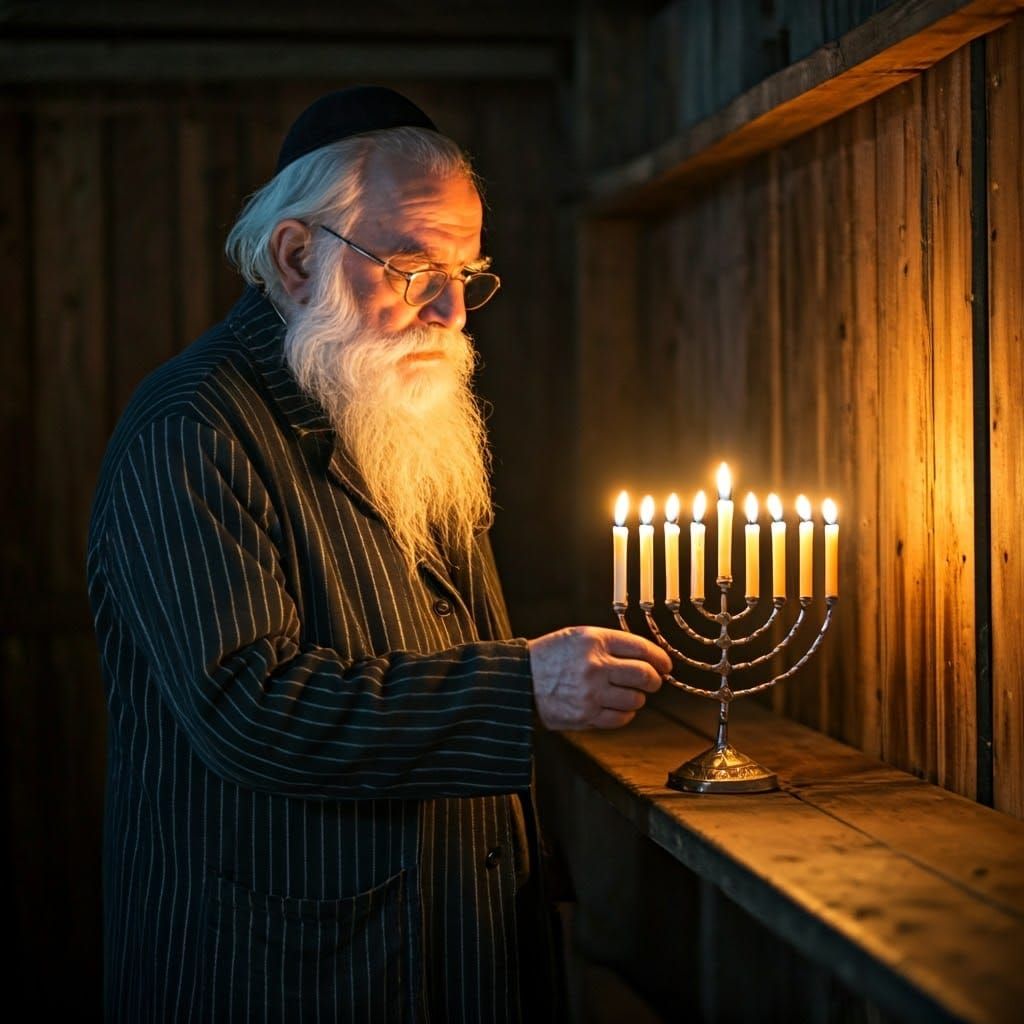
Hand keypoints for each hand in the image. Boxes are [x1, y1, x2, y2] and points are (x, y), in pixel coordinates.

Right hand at [526, 626, 671, 730]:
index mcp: (595, 641)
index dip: (660, 658)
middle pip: (645, 676)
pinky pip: (620, 719)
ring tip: (628, 693)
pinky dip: (625, 714)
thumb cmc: (551, 656)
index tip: (665, 664)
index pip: (642, 648)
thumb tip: (647, 657)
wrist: (520, 679)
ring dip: (637, 697)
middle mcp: (595, 666)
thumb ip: (611, 643)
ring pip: (636, 699)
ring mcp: (591, 693)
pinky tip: (617, 707)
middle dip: (655, 680)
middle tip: (653, 681)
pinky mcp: (586, 716)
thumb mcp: (579, 635)